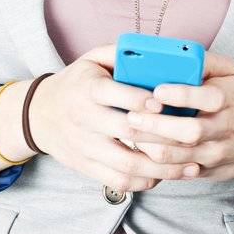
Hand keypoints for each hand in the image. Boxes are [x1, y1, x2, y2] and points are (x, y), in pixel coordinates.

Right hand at [27, 44, 175, 192]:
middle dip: (166, 137)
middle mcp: (84, 119)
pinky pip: (118, 181)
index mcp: (88, 89)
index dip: (147, 102)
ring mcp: (84, 146)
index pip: (119, 96)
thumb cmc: (77, 83)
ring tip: (189, 166)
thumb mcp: (91, 59)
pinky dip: (144, 182)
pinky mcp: (85, 166)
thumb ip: (119, 54)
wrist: (38, 114)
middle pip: (130, 133)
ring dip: (163, 167)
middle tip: (194, 138)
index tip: (169, 105)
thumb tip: (156, 51)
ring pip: (127, 163)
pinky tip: (163, 176)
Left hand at [120, 50, 233, 181]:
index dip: (181, 95)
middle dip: (158, 125)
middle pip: (190, 131)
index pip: (207, 98)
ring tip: (130, 133)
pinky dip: (157, 163)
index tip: (157, 90)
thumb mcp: (232, 74)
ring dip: (151, 146)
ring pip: (180, 155)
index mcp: (230, 100)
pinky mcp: (208, 171)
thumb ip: (204, 62)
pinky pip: (178, 171)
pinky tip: (142, 150)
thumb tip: (174, 53)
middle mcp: (225, 129)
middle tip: (132, 116)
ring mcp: (216, 153)